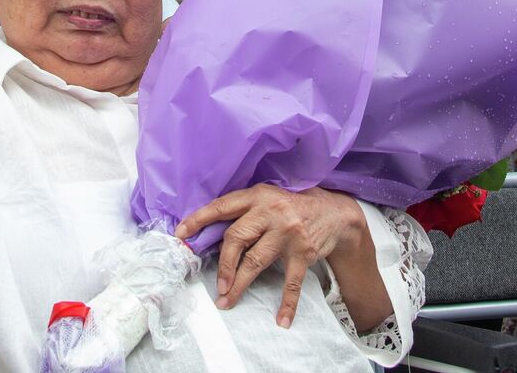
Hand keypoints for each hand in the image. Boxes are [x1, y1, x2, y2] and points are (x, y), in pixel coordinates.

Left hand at [175, 184, 362, 327]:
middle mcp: (271, 212)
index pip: (222, 207)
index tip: (181, 234)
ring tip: (227, 300)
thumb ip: (245, 210)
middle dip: (222, 265)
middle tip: (216, 285)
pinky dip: (286, 303)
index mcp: (258, 196)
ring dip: (239, 284)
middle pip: (236, 238)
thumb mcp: (268, 197)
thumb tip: (210, 232)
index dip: (199, 220)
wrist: (335, 213)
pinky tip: (281, 320)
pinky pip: (291, 283)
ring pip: (255, 262)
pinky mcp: (302, 253)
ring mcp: (288, 233)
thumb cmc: (293, 205)